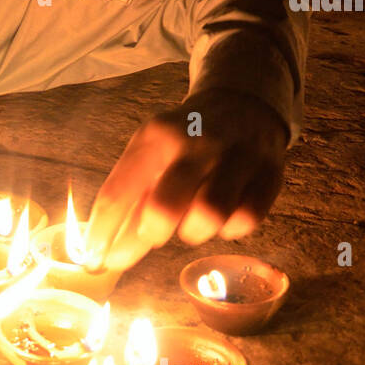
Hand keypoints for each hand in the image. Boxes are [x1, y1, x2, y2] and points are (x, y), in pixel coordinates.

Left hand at [83, 89, 289, 272]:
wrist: (243, 103)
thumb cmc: (184, 141)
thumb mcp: (149, 153)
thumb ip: (129, 200)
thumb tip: (103, 254)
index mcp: (156, 137)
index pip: (117, 194)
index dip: (102, 236)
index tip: (94, 261)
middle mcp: (195, 144)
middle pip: (163, 209)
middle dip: (151, 233)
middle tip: (153, 234)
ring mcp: (236, 158)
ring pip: (208, 217)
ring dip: (193, 232)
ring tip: (191, 220)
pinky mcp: (269, 174)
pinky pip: (245, 221)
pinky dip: (229, 228)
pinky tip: (223, 215)